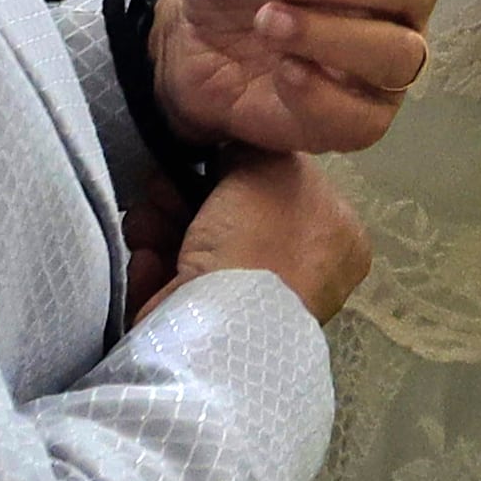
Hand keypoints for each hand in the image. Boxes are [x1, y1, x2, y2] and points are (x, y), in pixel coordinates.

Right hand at [163, 147, 372, 325]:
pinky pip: (178, 283)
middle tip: (159, 186)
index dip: (244, 169)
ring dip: (162, 226)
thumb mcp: (269, 167)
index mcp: (337, 240)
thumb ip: (256, 149)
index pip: (290, 189)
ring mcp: (256, 307)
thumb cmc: (259, 239)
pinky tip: (144, 256)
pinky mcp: (211, 331)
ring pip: (201, 248)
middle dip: (188, 197)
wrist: (222, 325)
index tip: (206, 158)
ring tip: (142, 221)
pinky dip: (157, 266)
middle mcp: (305, 275)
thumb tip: (234, 151)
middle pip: (237, 218)